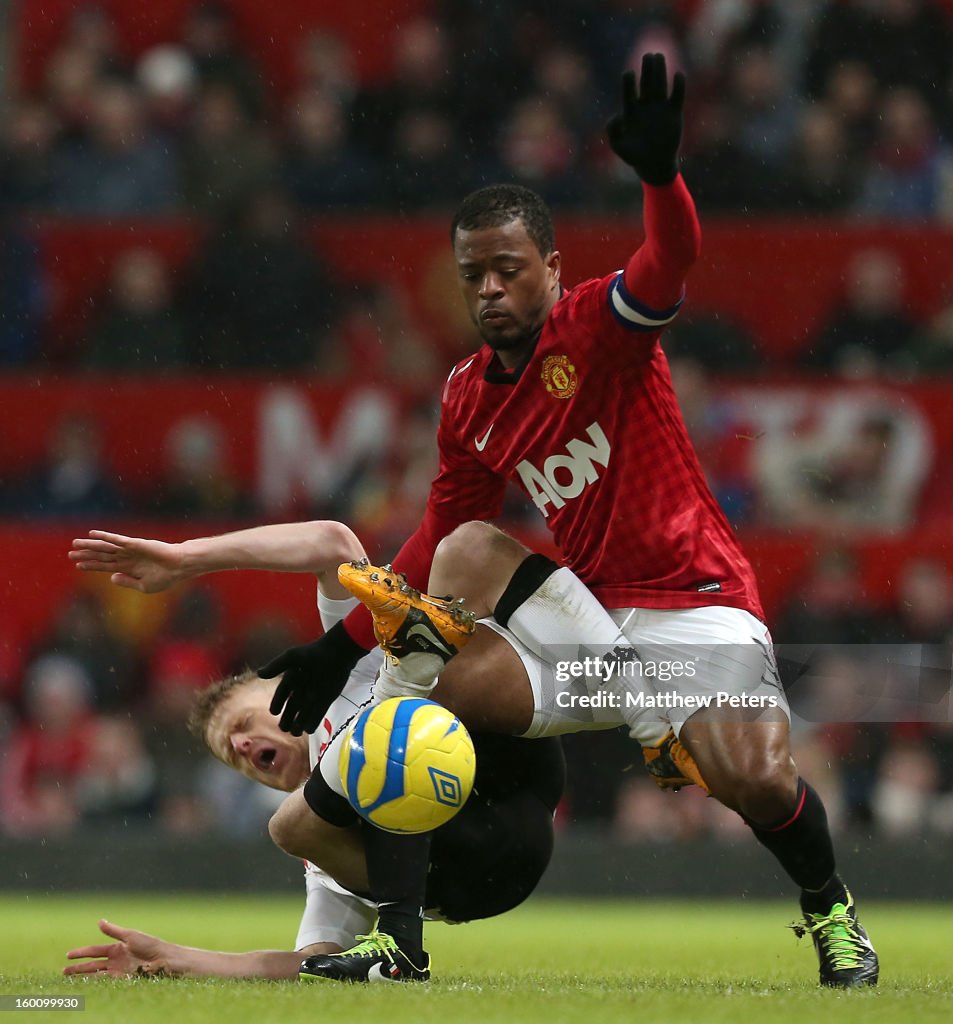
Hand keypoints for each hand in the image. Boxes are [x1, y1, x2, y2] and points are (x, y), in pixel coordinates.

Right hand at [64, 920, 170, 977]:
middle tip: (63, 972)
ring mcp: (118, 970)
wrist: (162, 959)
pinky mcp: (122, 979)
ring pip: (95, 974)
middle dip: (78, 968)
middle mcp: (115, 960)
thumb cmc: (149, 944)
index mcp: (117, 948)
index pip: (95, 951)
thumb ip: (113, 931)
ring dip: (83, 976)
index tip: (68, 955)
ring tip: (69, 979)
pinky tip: (84, 983)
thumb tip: (99, 921)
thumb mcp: (130, 936)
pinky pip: (104, 981)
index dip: (81, 953)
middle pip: (92, 964)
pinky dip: (94, 982)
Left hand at [69, 531, 184, 592]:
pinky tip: (93, 533)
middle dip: (86, 554)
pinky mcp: (134, 544)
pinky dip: (105, 536)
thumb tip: (111, 577)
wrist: (179, 567)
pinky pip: (116, 539)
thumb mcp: (144, 586)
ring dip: (90, 545)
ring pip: (105, 547)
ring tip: (74, 543)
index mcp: (128, 568)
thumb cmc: (166, 577)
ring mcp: (129, 550)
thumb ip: (127, 581)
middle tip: (69, 553)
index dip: (91, 566)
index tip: (77, 565)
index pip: (105, 566)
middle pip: (101, 556)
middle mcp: (126, 558)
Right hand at [261, 621, 366, 734]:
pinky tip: (308, 729)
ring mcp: (314, 696)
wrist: (338, 653)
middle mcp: (301, 690)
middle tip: (283, 728)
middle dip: (287, 720)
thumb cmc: (314, 653)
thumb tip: (259, 674)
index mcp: (292, 680)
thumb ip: (276, 666)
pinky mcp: (325, 700)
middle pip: (291, 709)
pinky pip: (317, 715)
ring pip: (303, 714)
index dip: (277, 704)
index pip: (281, 695)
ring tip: (295, 732)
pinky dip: (313, 722)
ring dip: (299, 724)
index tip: (273, 712)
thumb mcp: (293, 657)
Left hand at [607, 53, 684, 184]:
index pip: (629, 92)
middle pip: (646, 83)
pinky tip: (678, 75)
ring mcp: (660, 107)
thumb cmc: (635, 156)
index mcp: (631, 111)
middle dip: (646, 69)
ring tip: (659, 56)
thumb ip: (613, 133)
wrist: (654, 164)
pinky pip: (677, 95)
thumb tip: (617, 116)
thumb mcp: (620, 148)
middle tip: (647, 55)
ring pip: (661, 84)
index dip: (628, 83)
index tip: (629, 73)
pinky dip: (679, 86)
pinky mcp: (674, 112)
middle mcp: (646, 105)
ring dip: (660, 70)